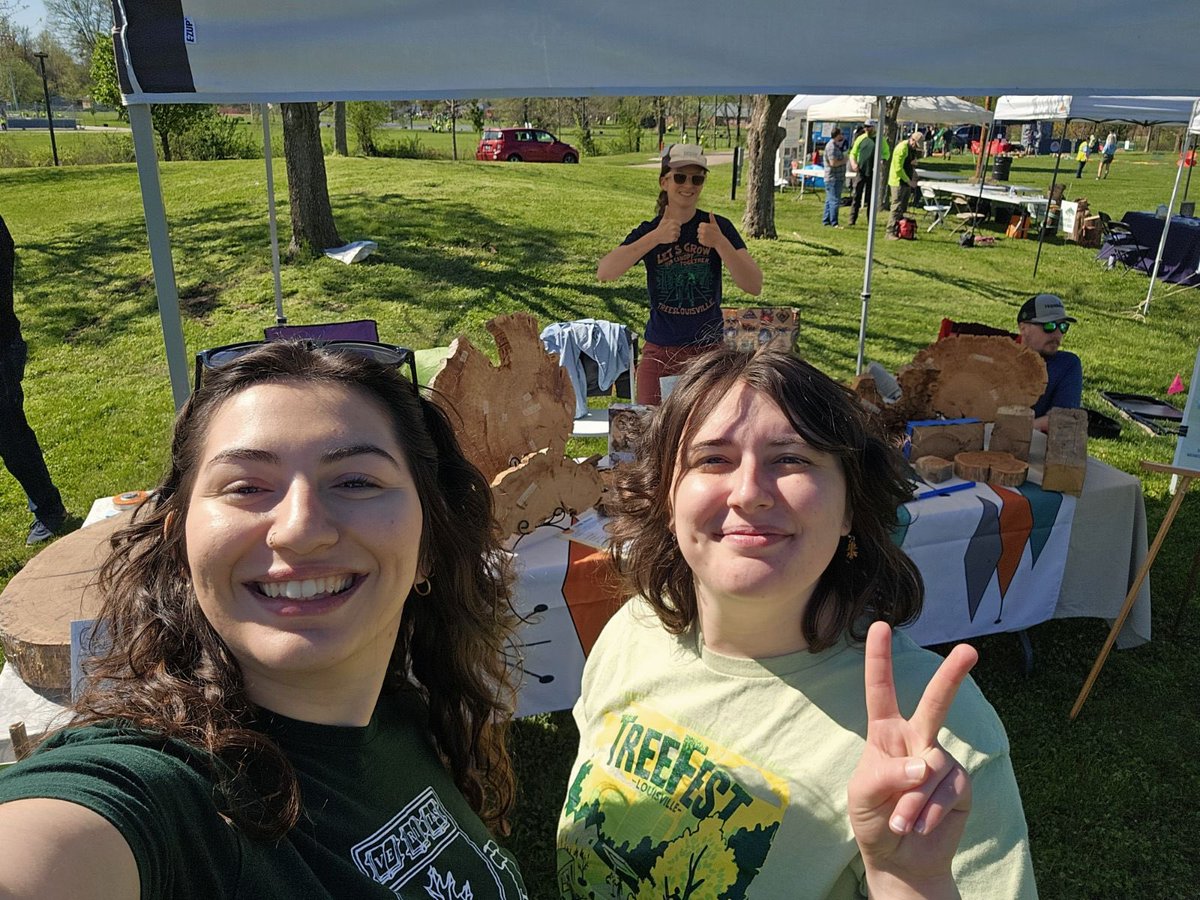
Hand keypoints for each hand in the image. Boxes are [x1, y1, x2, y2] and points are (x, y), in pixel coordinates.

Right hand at [652, 215, 681, 245]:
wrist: (656, 236)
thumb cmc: (660, 228)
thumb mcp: (663, 220)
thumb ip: (667, 215)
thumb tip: (668, 207)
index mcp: (673, 221)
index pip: (679, 223)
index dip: (676, 226)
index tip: (671, 227)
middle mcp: (674, 226)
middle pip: (679, 229)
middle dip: (675, 231)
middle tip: (669, 232)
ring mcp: (674, 232)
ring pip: (678, 234)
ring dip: (675, 235)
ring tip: (669, 235)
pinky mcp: (673, 238)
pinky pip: (676, 239)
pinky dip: (673, 239)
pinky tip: (668, 238)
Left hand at [697, 212, 726, 249]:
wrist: (719, 241)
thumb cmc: (717, 232)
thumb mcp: (715, 224)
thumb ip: (711, 217)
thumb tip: (711, 210)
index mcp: (705, 226)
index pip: (700, 225)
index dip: (704, 227)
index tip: (708, 229)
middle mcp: (703, 231)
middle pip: (698, 230)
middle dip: (702, 231)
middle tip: (709, 233)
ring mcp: (702, 236)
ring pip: (698, 235)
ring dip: (702, 236)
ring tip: (708, 237)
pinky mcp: (702, 241)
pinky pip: (699, 240)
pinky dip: (702, 241)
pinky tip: (707, 240)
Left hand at [848, 622, 977, 897]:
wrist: (900, 859)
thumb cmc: (874, 819)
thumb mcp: (863, 795)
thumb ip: (887, 775)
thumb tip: (925, 764)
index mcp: (886, 734)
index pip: (881, 691)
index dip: (879, 659)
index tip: (880, 625)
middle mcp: (917, 740)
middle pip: (936, 703)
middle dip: (953, 676)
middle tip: (970, 650)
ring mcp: (941, 761)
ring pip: (931, 769)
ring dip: (913, 802)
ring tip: (901, 823)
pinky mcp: (960, 786)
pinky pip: (946, 793)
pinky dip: (928, 813)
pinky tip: (920, 826)